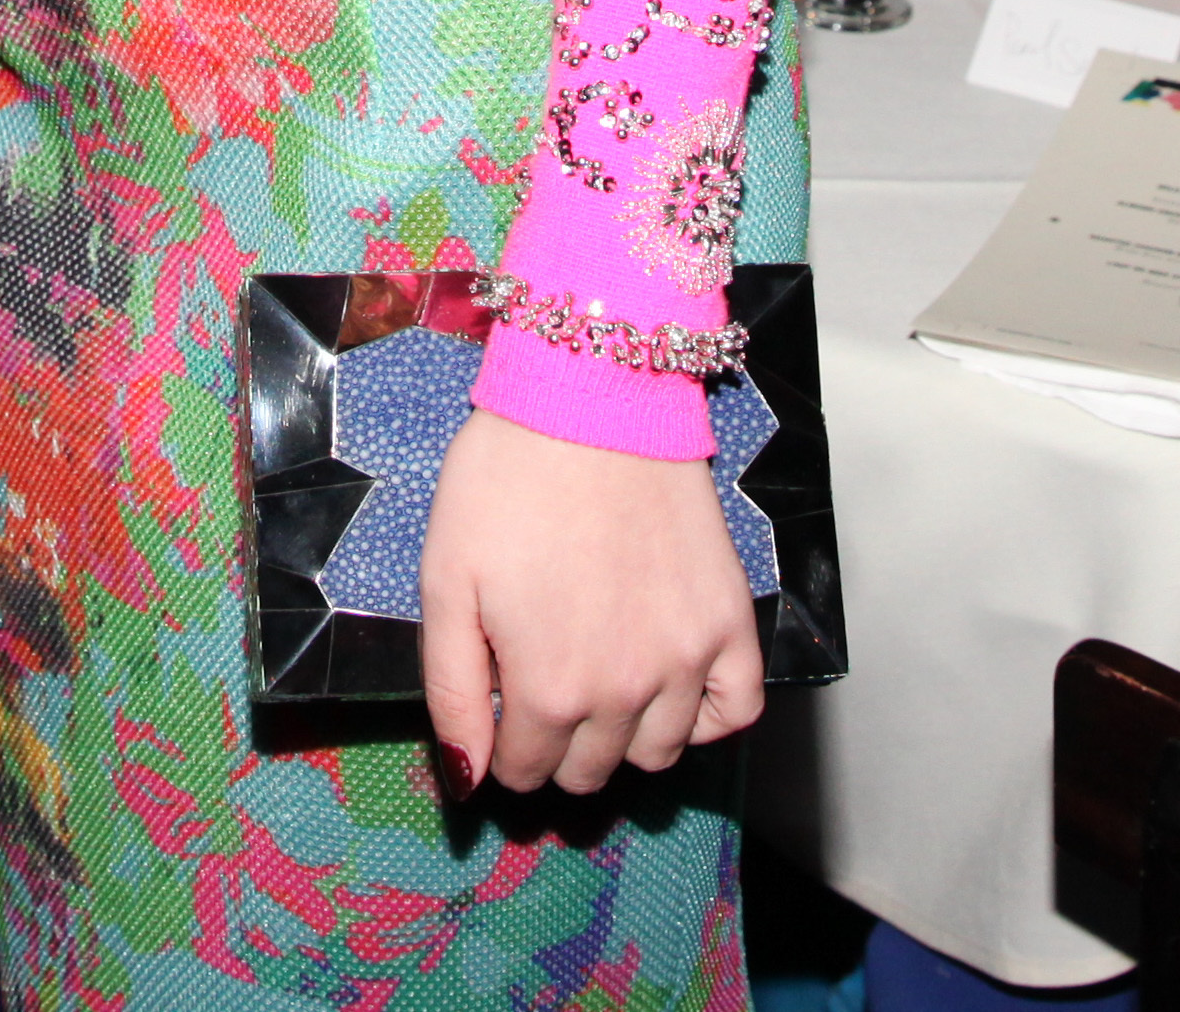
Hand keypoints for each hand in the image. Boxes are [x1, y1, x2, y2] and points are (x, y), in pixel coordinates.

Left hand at [418, 406, 761, 798]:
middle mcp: (625, 693)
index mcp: (548, 689)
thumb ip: (453, 692)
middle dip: (554, 743)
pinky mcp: (730, 625)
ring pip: (655, 755)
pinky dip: (703, 716)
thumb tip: (469, 780)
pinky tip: (668, 684)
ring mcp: (686, 662)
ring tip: (597, 676)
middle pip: (587, 771)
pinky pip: (733, 713)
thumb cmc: (506, 479)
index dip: (499, 742)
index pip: (522, 770)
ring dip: (621, 736)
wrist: (592, 399)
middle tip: (540, 680)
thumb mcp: (445, 580)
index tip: (497, 699)